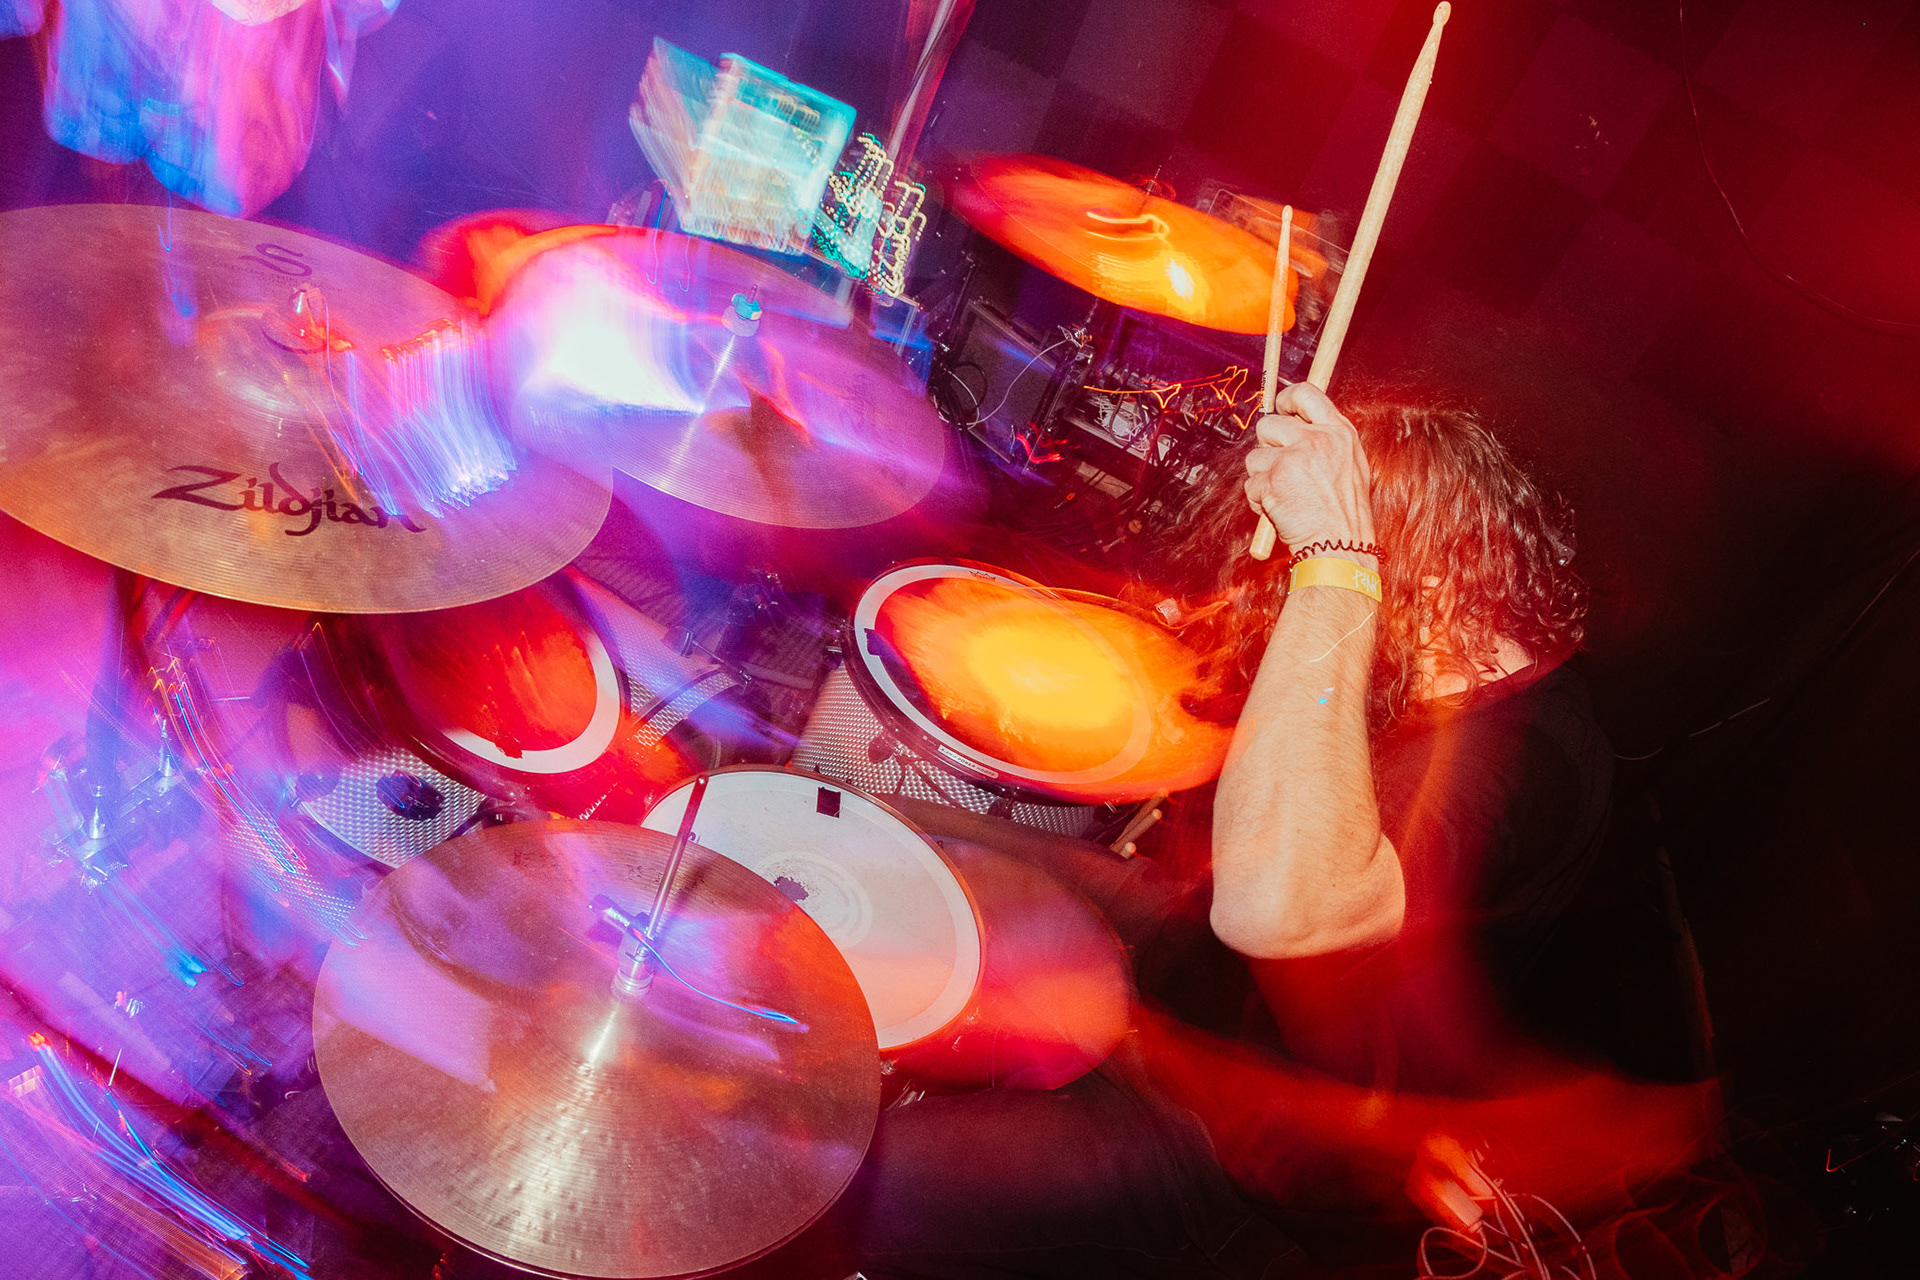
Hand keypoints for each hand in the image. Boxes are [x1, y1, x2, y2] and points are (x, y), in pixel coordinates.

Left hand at [1245, 382, 1376, 556]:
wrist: (1340, 546)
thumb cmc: (1344, 513)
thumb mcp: (1349, 465)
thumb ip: (1326, 440)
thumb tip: (1298, 422)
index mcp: (1339, 432)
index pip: (1306, 393)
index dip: (1286, 399)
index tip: (1280, 408)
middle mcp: (1317, 439)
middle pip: (1268, 424)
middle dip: (1267, 447)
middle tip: (1282, 470)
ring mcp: (1294, 458)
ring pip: (1254, 457)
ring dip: (1262, 477)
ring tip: (1285, 496)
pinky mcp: (1274, 480)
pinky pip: (1251, 484)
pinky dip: (1258, 499)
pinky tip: (1279, 509)